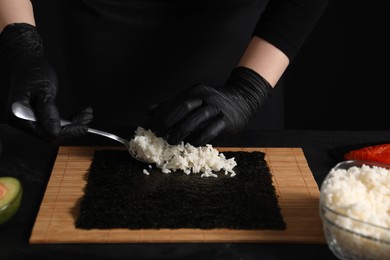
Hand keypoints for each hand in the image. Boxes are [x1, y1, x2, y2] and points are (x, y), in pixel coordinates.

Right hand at [0, 23, 92, 141]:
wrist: (28, 63)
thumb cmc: (33, 72)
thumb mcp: (44, 90)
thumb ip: (48, 111)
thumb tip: (55, 132)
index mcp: (19, 115)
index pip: (45, 133)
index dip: (66, 131)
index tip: (83, 126)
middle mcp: (22, 122)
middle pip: (51, 134)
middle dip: (73, 127)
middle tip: (88, 117)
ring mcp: (29, 121)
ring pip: (55, 131)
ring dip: (74, 124)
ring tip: (87, 114)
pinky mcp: (37, 119)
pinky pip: (54, 125)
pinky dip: (69, 121)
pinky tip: (80, 115)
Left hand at [144, 66, 271, 145]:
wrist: (244, 97)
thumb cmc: (215, 102)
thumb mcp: (193, 98)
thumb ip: (171, 105)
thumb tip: (149, 110)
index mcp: (194, 92)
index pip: (173, 103)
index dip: (159, 116)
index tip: (148, 128)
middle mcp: (204, 97)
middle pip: (184, 107)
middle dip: (169, 121)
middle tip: (158, 134)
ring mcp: (216, 107)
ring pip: (198, 117)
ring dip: (183, 130)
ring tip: (172, 141)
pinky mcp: (227, 119)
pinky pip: (213, 128)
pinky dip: (201, 137)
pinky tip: (193, 144)